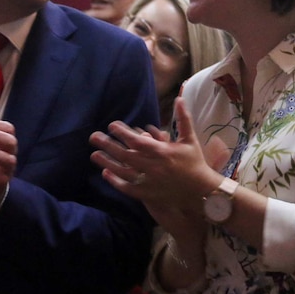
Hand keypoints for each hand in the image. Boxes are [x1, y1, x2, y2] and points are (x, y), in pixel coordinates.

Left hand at [89, 98, 223, 221]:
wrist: (201, 190)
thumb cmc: (194, 162)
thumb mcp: (189, 139)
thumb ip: (183, 119)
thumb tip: (179, 98)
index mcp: (162, 152)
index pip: (137, 141)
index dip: (122, 133)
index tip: (112, 125)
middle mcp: (153, 167)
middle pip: (125, 155)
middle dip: (108, 145)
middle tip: (93, 137)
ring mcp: (149, 182)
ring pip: (123, 172)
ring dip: (107, 163)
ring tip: (94, 154)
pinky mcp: (147, 195)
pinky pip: (128, 188)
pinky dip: (115, 181)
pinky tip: (105, 174)